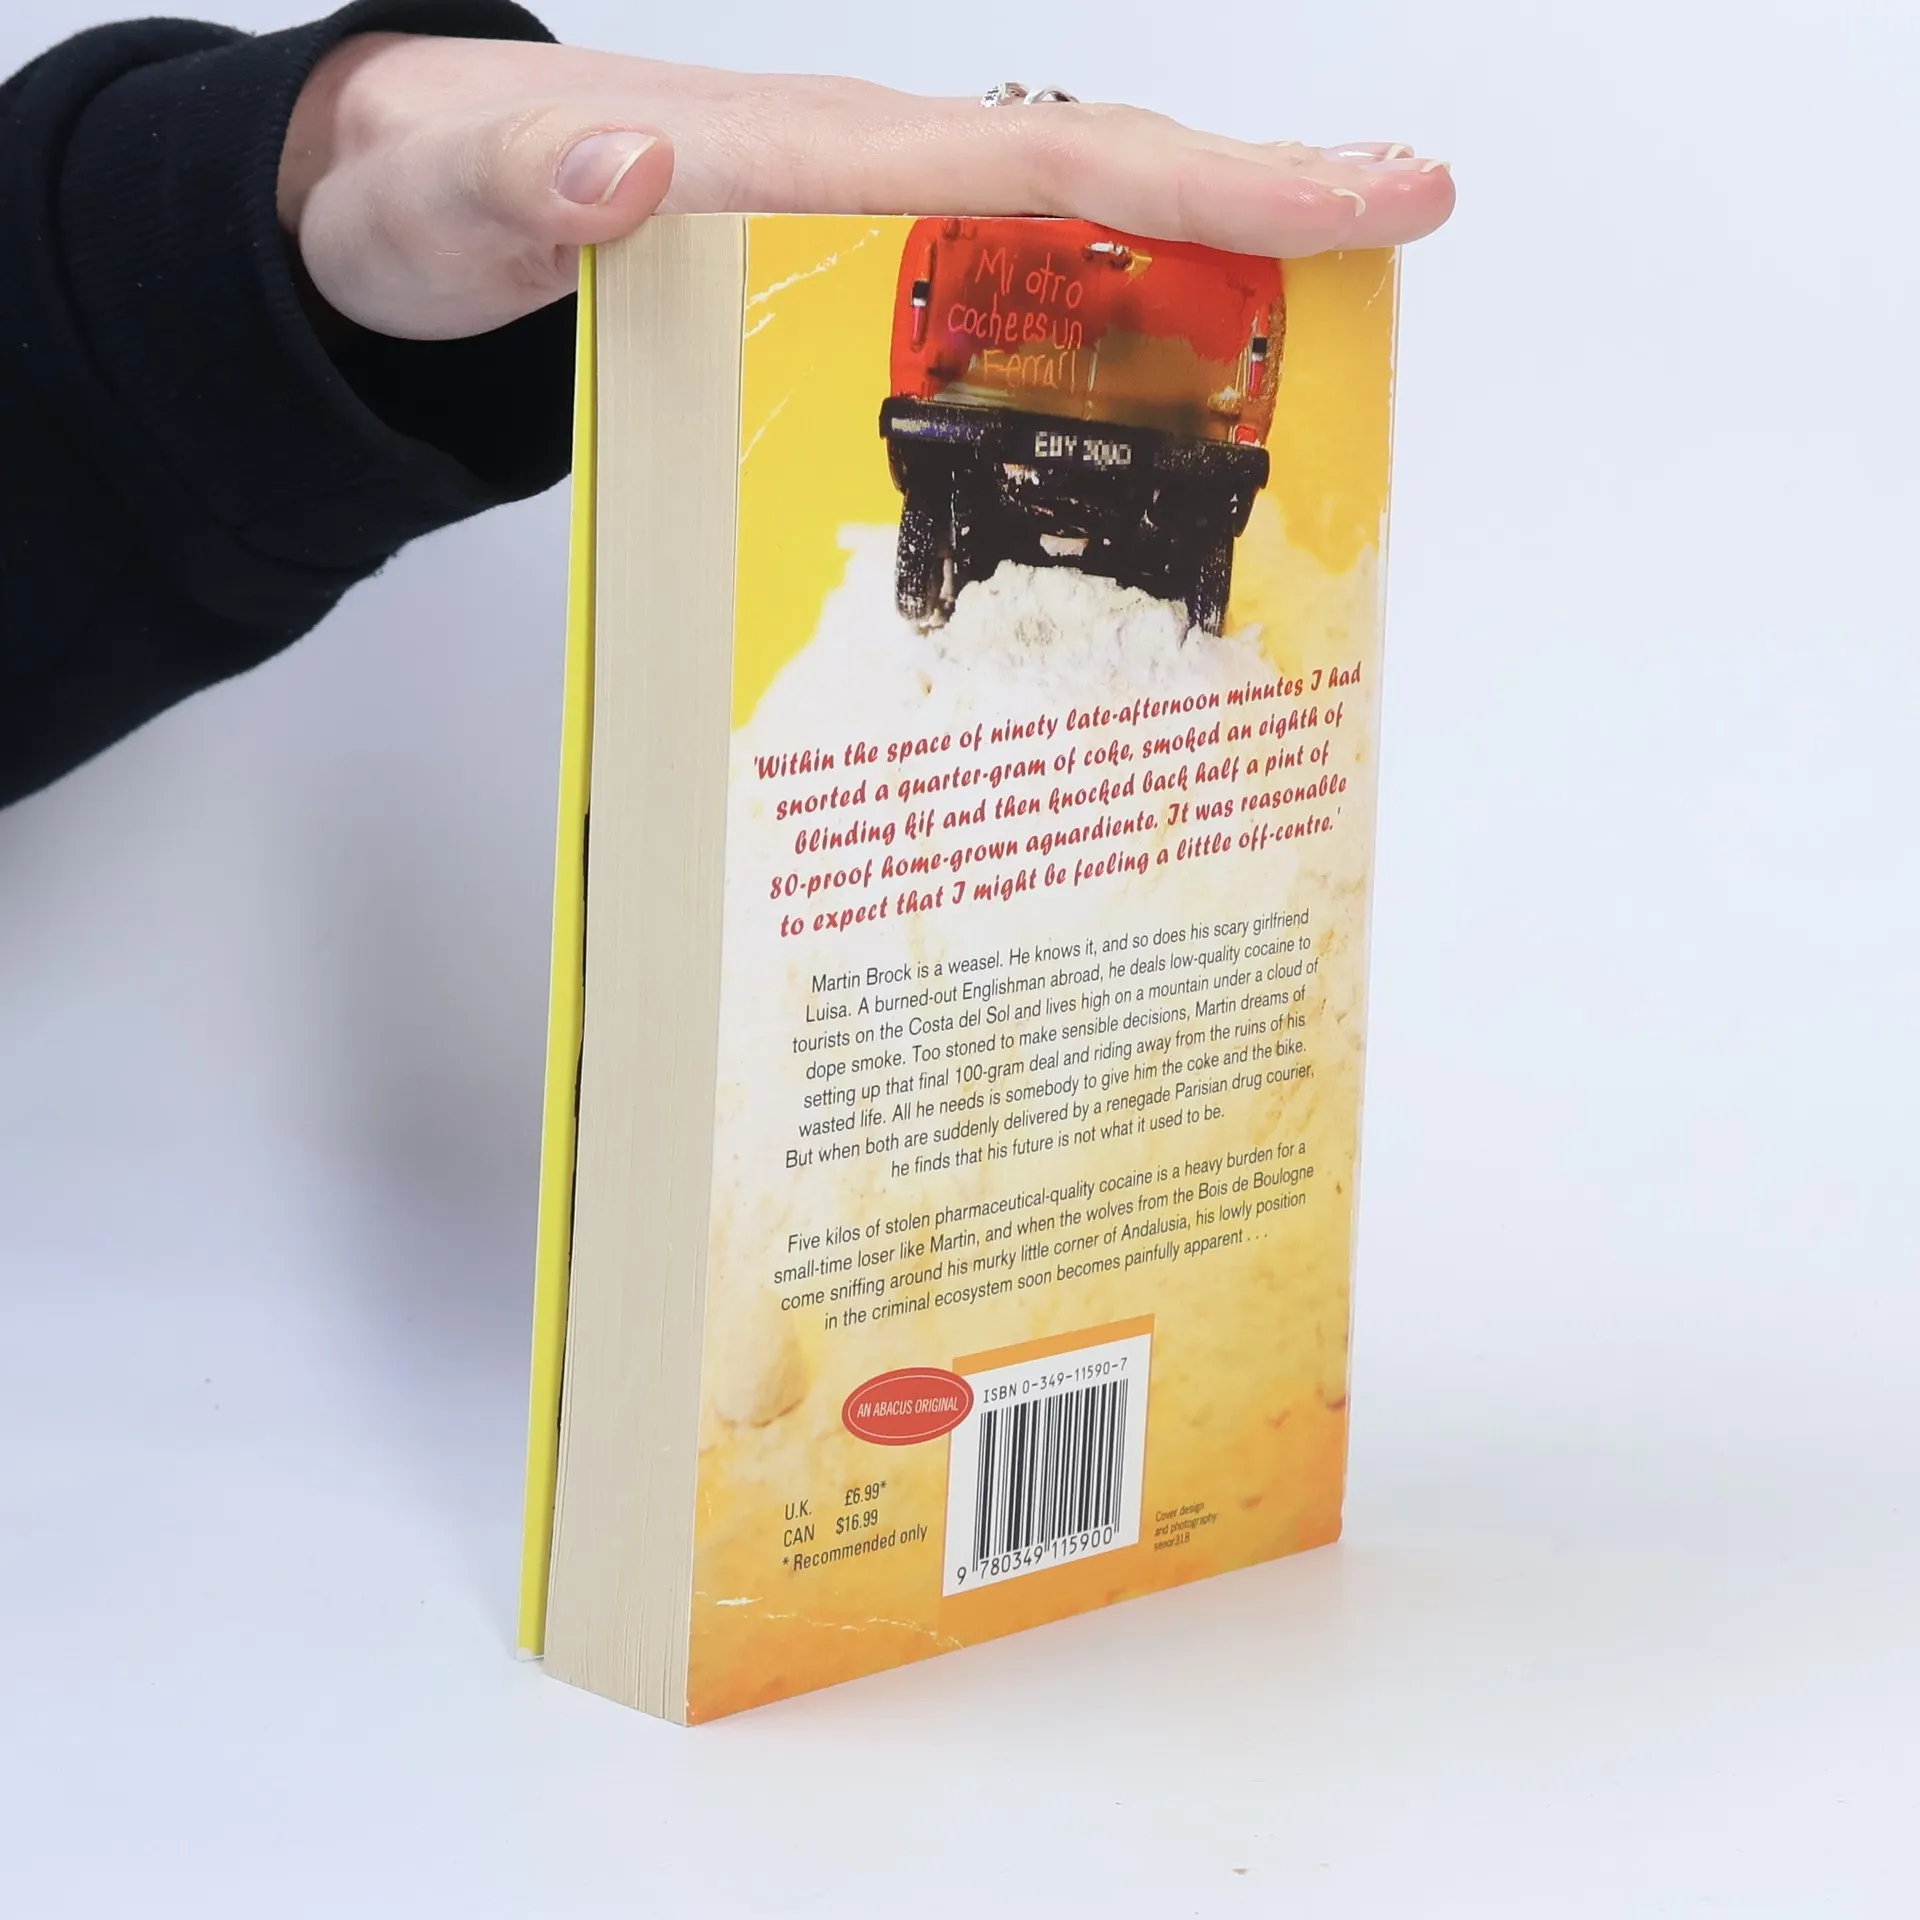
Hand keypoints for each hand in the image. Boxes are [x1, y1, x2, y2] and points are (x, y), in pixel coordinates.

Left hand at [278, 35, 1453, 341]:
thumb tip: (629, 161)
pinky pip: (994, 290)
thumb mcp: (454, 206)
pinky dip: (1092, 312)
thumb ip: (527, 194)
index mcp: (803, 159)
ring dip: (1199, 252)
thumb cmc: (443, 202)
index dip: (1204, 178)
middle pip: (1092, 174)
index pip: (1039, 159)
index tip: (1362, 186)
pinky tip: (1150, 373)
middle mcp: (857, 180)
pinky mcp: (842, 283)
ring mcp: (858, 230)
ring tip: (1329, 297)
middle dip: (1255, 196)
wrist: (419, 204)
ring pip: (1060, 226)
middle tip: (1407, 216)